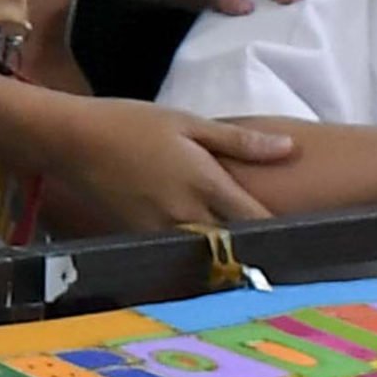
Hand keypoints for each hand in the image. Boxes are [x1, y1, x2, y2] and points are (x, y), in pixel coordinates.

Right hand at [41, 98, 291, 230]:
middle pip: (234, 246)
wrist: (71, 141)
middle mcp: (184, 215)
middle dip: (256, 248)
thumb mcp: (188, 122)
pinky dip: (193, 251)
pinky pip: (176, 251)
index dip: (284, 230)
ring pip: (205, 255)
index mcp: (204, 184)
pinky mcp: (139, 237)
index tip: (305, 232)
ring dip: (225, 254)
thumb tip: (289, 148)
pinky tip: (202, 244)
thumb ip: (240, 141)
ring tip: (247, 253)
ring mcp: (160, 231)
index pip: (256, 220)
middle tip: (282, 249)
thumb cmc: (130, 123)